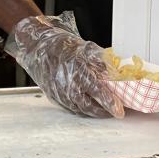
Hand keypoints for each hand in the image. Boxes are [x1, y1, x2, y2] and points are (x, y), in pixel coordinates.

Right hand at [5, 12, 123, 118]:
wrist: (38, 47)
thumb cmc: (62, 46)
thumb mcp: (86, 48)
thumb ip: (101, 61)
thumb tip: (115, 72)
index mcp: (77, 71)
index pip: (98, 91)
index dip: (110, 103)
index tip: (120, 111)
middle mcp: (67, 85)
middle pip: (89, 106)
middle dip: (104, 112)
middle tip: (115, 112)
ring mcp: (59, 93)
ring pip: (79, 109)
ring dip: (93, 112)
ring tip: (104, 110)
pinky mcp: (53, 97)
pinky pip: (70, 108)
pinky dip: (81, 110)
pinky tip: (89, 107)